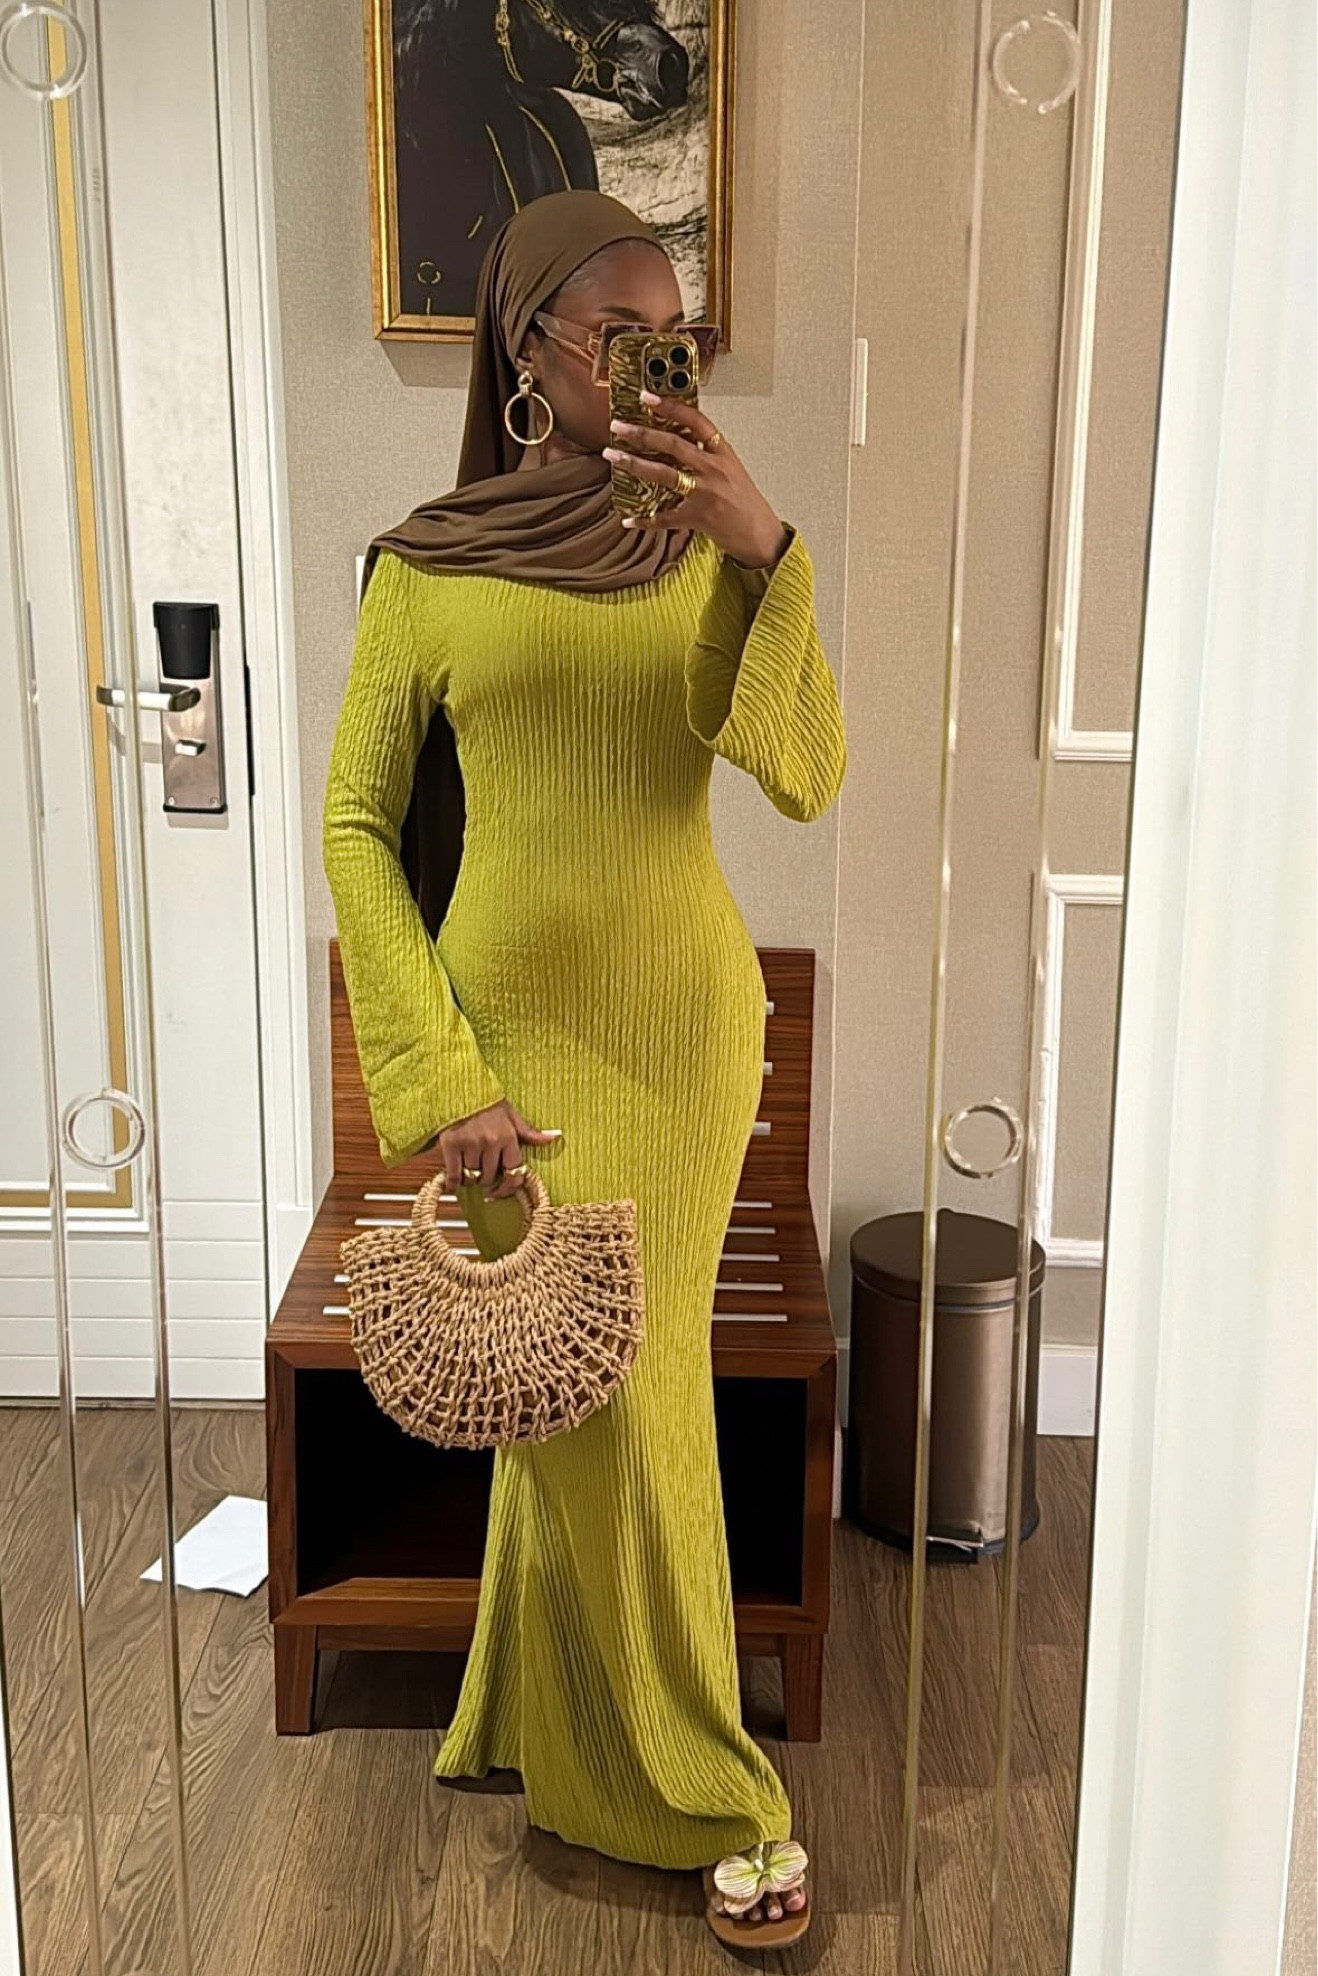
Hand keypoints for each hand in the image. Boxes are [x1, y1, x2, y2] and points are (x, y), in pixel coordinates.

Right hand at [433, 1100, 560, 1200]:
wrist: (458, 1086)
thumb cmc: (485, 1101)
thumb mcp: (510, 1113)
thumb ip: (529, 1131)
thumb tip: (553, 1137)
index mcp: (508, 1137)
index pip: (514, 1172)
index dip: (507, 1188)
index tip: (500, 1192)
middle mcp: (491, 1142)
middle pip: (489, 1177)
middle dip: (485, 1179)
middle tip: (480, 1171)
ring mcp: (471, 1144)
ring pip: (472, 1177)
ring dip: (469, 1178)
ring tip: (466, 1169)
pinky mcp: (451, 1145)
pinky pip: (454, 1174)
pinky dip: (452, 1182)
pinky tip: (451, 1183)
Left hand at [602, 391, 791, 568]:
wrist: (761, 533)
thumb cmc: (744, 500)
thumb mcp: (730, 468)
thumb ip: (706, 453)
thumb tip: (675, 439)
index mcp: (722, 452)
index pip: (695, 421)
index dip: (670, 407)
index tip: (646, 396)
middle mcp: (714, 469)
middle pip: (673, 445)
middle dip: (642, 433)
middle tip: (617, 426)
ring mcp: (705, 493)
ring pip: (664, 474)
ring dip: (634, 464)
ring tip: (612, 455)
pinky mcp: (698, 517)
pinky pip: (665, 518)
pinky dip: (645, 519)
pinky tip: (628, 519)